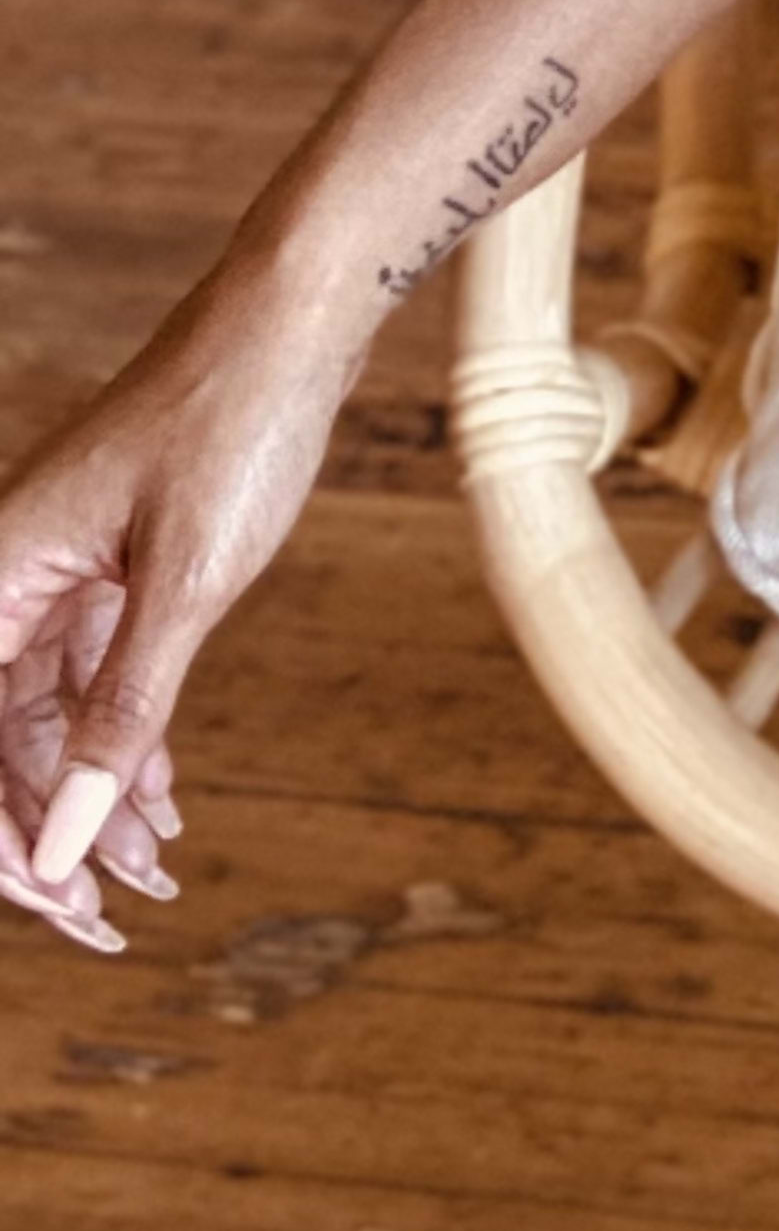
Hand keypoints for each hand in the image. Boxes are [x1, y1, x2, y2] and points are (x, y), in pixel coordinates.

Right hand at [0, 272, 348, 951]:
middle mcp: (12, 574)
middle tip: (109, 917)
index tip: (59, 901)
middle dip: (49, 833)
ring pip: (50, 713)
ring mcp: (63, 566)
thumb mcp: (185, 585)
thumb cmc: (236, 424)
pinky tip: (164, 796)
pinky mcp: (114, 558)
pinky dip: (126, 736)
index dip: (3, 835)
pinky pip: (94, 670)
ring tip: (154, 873)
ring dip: (95, 795)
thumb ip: (120, 714)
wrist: (298, 313)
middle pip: (1, 739)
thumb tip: (66, 840)